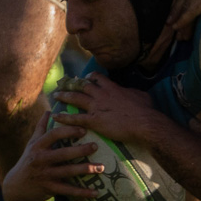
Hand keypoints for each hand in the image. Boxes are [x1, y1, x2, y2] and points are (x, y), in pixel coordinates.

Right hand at [2, 106, 102, 200]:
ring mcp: (45, 175)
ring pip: (68, 172)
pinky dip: (82, 192)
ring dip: (85, 169)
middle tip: (95, 146)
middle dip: (80, 150)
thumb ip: (41, 128)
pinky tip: (96, 192)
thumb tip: (49, 111)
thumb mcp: (31, 144)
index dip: (68, 131)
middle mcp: (40, 160)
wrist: (16, 188)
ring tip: (101, 167)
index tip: (84, 129)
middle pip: (63, 153)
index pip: (53, 135)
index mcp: (37, 146)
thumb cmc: (28, 161)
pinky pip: (68, 191)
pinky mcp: (49, 189)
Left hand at [50, 74, 165, 147]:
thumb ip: (132, 92)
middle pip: (82, 85)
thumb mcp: (141, 95)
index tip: (85, 78)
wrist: (143, 123)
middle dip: (72, 84)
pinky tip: (55, 116)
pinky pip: (75, 118)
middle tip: (64, 84)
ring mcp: (96, 107)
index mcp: (112, 88)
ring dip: (64, 96)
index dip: (89, 77)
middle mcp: (101, 95)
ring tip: (56, 96)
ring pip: (76, 98)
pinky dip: (64, 117)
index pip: (97, 77)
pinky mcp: (93, 120)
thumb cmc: (145, 110)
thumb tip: (131, 91)